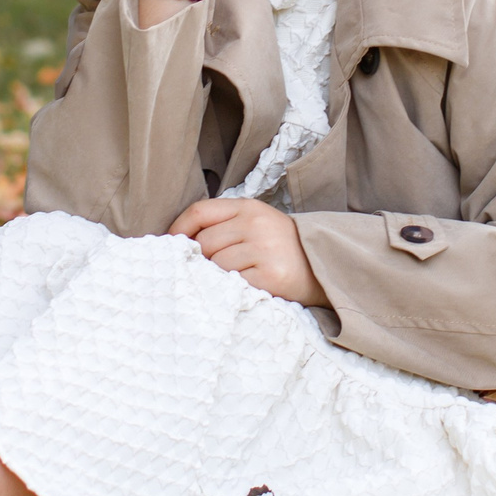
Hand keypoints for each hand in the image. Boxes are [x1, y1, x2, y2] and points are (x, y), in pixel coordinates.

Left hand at [171, 197, 322, 305]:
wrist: (323, 265)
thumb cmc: (280, 246)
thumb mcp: (255, 222)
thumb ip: (223, 224)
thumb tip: (180, 242)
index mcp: (248, 207)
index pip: (200, 211)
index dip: (179, 229)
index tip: (171, 244)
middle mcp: (255, 224)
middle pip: (204, 243)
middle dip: (202, 259)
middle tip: (212, 269)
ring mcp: (264, 249)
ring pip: (217, 265)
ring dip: (218, 276)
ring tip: (235, 278)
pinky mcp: (271, 275)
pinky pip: (234, 283)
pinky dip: (233, 288)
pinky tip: (245, 287)